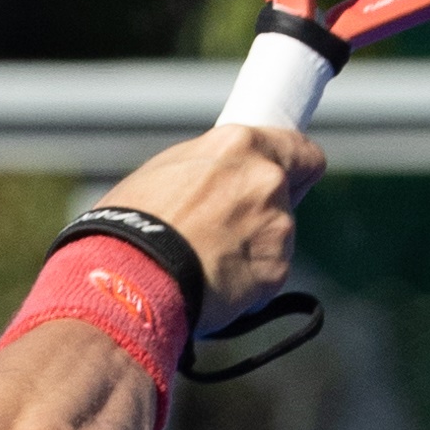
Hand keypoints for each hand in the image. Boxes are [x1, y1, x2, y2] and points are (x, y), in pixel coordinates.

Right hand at [100, 123, 320, 334]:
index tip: (284, 179)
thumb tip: (220, 178)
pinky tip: (213, 284)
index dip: (292, 166)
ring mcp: (278, 226)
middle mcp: (268, 179)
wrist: (129, 278)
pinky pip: (268, 275)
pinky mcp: (276, 271)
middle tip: (232, 228)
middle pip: (292, 192)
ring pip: (279, 237)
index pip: (299, 149)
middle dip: (267, 208)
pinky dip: (248, 283)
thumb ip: (210, 169)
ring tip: (208, 262)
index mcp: (239, 144)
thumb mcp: (166, 171)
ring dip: (255, 248)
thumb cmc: (132, 223)